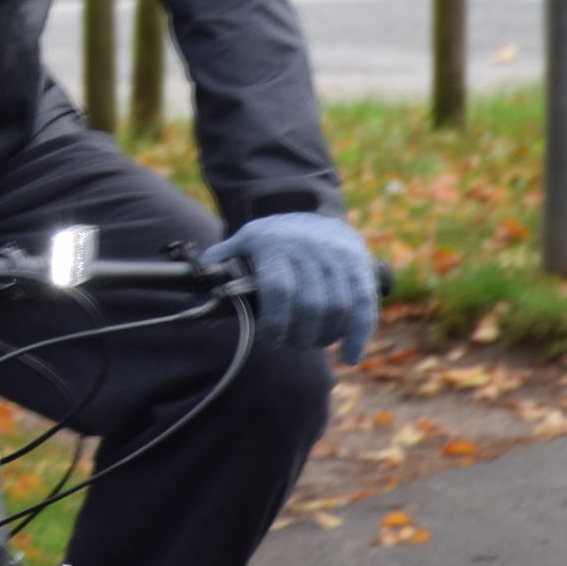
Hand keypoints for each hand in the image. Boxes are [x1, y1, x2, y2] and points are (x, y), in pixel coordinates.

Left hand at [205, 214, 377, 364]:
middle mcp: (307, 246)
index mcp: (273, 243)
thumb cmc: (271, 238)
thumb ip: (223, 259)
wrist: (311, 210)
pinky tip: (351, 355)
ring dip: (326, 336)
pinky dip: (360, 334)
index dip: (276, 322)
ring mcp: (337, 254)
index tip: (272, 340)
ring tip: (313, 341)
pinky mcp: (360, 264)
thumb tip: (202, 277)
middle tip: (292, 343)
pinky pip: (365, 304)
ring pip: (339, 307)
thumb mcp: (244, 240)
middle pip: (311, 304)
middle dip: (301, 334)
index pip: (279, 290)